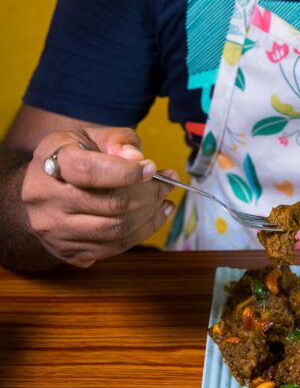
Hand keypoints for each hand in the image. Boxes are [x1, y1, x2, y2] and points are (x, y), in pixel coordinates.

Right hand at [21, 126, 176, 267]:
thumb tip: (136, 158)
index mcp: (51, 160)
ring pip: (113, 231)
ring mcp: (53, 229)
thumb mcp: (92, 135)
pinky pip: (112, 248)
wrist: (43, 187)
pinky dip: (141, 233)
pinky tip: (154, 216)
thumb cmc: (75, 155)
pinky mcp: (66, 251)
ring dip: (149, 216)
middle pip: (109, 204)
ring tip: (165, 200)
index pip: (89, 171)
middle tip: (168, 184)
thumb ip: (118, 140)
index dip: (126, 172)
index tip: (152, 168)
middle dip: (149, 194)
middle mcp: (45, 198)